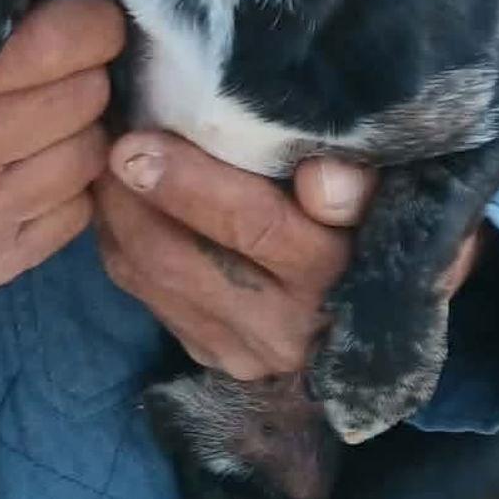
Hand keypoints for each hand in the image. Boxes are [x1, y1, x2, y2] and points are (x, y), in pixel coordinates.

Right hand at [0, 0, 125, 297]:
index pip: (62, 43)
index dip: (89, 17)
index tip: (80, 10)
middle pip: (86, 98)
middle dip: (87, 68)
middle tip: (63, 59)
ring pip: (89, 157)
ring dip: (80, 126)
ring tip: (45, 110)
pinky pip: (76, 215)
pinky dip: (68, 184)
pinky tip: (30, 163)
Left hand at [96, 136, 488, 379]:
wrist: (393, 312)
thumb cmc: (389, 224)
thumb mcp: (397, 196)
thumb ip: (361, 185)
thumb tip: (320, 180)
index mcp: (334, 275)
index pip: (250, 226)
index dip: (187, 183)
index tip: (134, 141)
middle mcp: (285, 326)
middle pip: (177, 256)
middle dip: (128, 197)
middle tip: (101, 141)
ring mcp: (245, 351)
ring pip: (148, 278)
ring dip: (115, 218)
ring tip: (103, 163)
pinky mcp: (216, 357)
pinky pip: (147, 298)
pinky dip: (122, 245)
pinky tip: (122, 204)